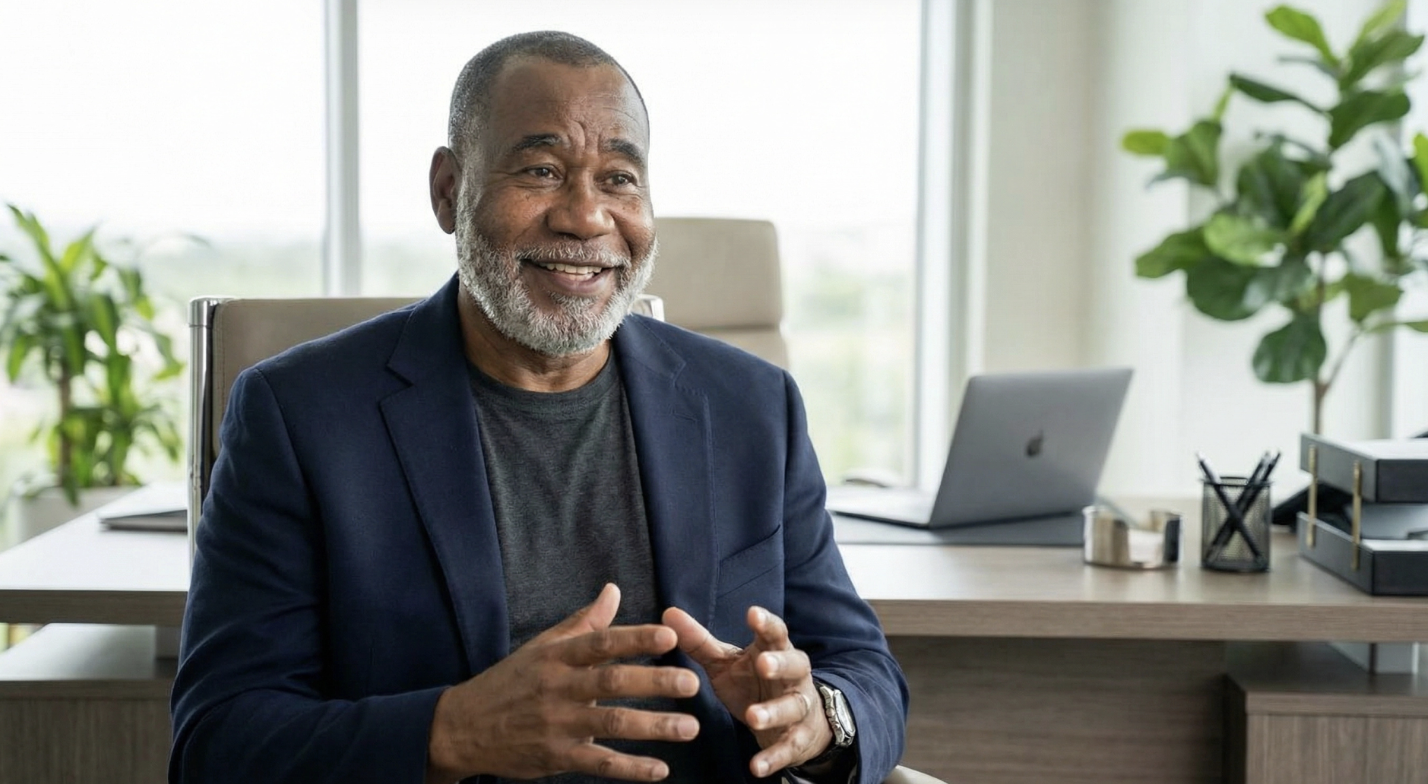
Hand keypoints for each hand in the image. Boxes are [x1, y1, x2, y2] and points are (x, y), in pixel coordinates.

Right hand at [426, 584, 701, 782]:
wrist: (462, 727)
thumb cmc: (510, 681)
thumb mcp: (541, 647)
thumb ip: (582, 623)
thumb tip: (613, 590)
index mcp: (557, 656)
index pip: (601, 643)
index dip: (636, 638)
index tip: (670, 635)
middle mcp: (558, 688)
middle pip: (611, 682)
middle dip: (654, 682)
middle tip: (691, 682)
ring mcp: (557, 724)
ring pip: (611, 724)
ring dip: (653, 727)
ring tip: (689, 727)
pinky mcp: (556, 757)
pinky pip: (599, 763)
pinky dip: (630, 769)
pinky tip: (660, 770)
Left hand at [662, 605, 831, 777]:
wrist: (797, 722)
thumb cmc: (754, 682)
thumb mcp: (727, 662)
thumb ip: (699, 641)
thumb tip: (668, 613)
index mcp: (775, 651)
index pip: (774, 632)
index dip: (765, 622)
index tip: (752, 612)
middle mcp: (792, 676)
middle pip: (794, 664)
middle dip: (780, 663)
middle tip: (763, 663)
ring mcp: (797, 707)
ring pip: (791, 706)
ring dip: (773, 712)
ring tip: (753, 718)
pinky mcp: (796, 739)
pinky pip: (787, 748)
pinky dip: (773, 758)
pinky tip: (756, 767)